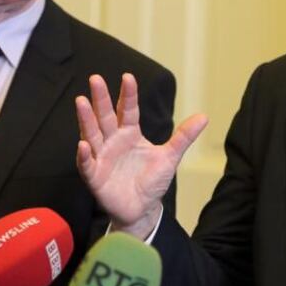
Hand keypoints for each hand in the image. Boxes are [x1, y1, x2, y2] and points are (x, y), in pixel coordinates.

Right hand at [76, 73, 207, 238]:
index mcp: (130, 133)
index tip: (128, 77)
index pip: (128, 110)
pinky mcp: (95, 176)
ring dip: (86, 119)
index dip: (128, 94)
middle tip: (95, 78)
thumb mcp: (170, 157)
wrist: (142, 208)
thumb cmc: (153, 180)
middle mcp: (113, 141)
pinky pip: (87, 164)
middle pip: (105, 116)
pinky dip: (84, 155)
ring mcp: (102, 157)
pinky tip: (84, 144)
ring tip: (81, 102)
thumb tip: (204, 116)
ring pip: (92, 134)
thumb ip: (183, 137)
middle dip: (100, 98)